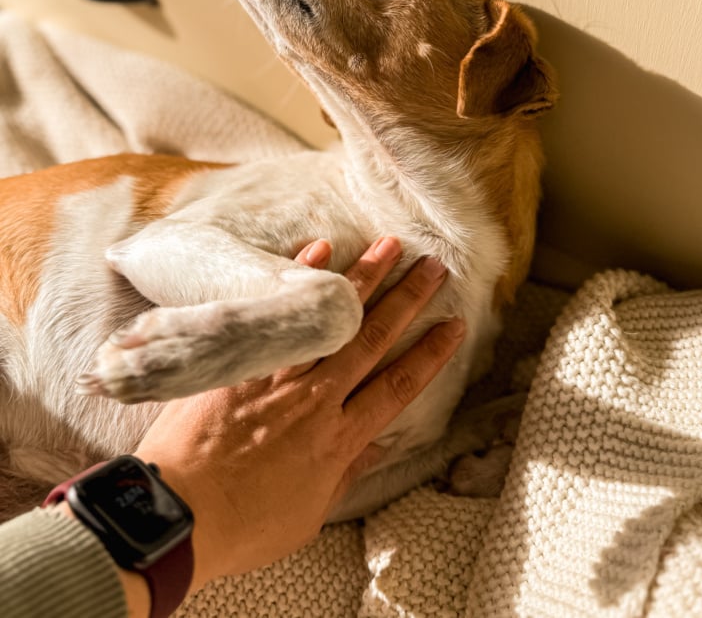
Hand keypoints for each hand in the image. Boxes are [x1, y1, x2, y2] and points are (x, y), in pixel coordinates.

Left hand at [134, 236, 464, 593]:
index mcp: (339, 440)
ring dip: (364, 278)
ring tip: (390, 246)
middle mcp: (317, 399)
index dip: (430, 354)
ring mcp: (278, 375)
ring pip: (331, 319)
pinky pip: (275, 314)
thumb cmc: (243, 525)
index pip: (398, 387)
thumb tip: (378, 445)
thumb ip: (346, 475)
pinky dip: (297, 281)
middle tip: (433, 266)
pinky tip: (320, 251)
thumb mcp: (309, 515)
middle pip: (373, 339)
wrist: (177, 516)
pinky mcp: (241, 363)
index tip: (453, 325)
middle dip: (408, 299)